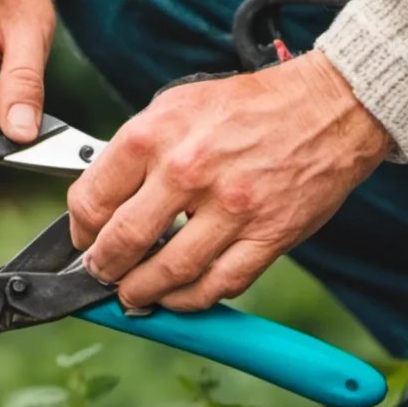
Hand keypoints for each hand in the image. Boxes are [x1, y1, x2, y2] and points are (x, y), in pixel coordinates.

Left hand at [67, 50, 392, 310]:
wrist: (328, 106)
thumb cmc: (245, 108)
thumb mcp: (174, 108)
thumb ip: (133, 154)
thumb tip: (97, 203)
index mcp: (155, 135)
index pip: (92, 200)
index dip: (79, 231)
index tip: (83, 241)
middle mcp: (188, 171)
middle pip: (122, 242)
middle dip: (102, 269)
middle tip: (101, 274)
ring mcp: (231, 207)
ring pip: (168, 272)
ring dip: (140, 292)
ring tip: (132, 295)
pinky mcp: (267, 235)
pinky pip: (217, 285)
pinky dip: (189, 300)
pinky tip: (175, 297)